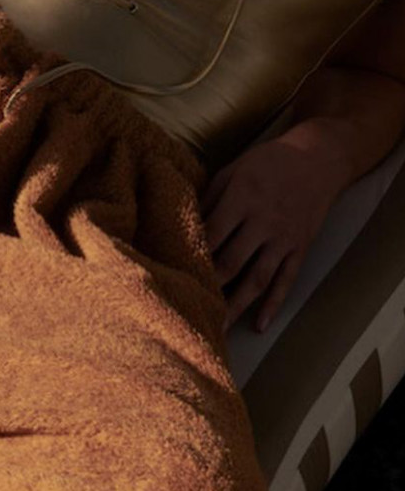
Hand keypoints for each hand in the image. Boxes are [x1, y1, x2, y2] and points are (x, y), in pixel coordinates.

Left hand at [199, 133, 340, 334]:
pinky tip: (260, 326)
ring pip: (257, 279)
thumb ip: (209, 197)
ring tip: (219, 330)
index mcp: (242, 198)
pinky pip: (286, 281)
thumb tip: (182, 222)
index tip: (173, 273)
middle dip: (210, 287)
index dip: (192, 254)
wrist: (317, 159)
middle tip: (189, 310)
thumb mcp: (233, 170)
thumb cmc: (267, 162)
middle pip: (231, 261)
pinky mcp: (300, 249)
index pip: (212, 233)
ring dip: (237, 306)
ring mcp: (284, 239)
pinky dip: (273, 305)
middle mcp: (263, 221)